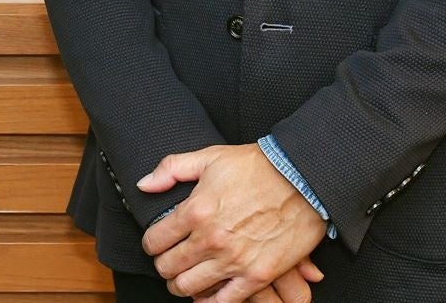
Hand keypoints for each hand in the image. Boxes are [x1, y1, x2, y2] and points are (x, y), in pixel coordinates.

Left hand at [138, 143, 328, 300]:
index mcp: (195, 210)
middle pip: (168, 268)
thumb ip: (171, 169)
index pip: (154, 241)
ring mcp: (234, 260)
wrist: (302, 178)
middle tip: (169, 261)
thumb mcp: (210, 157)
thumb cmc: (257, 166)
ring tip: (185, 277)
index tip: (156, 243)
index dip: (151, 244)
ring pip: (188, 288)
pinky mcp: (257, 276)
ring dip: (181, 284)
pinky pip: (223, 302)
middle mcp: (210, 239)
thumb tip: (144, 185)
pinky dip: (209, 302)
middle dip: (163, 265)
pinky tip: (207, 294)